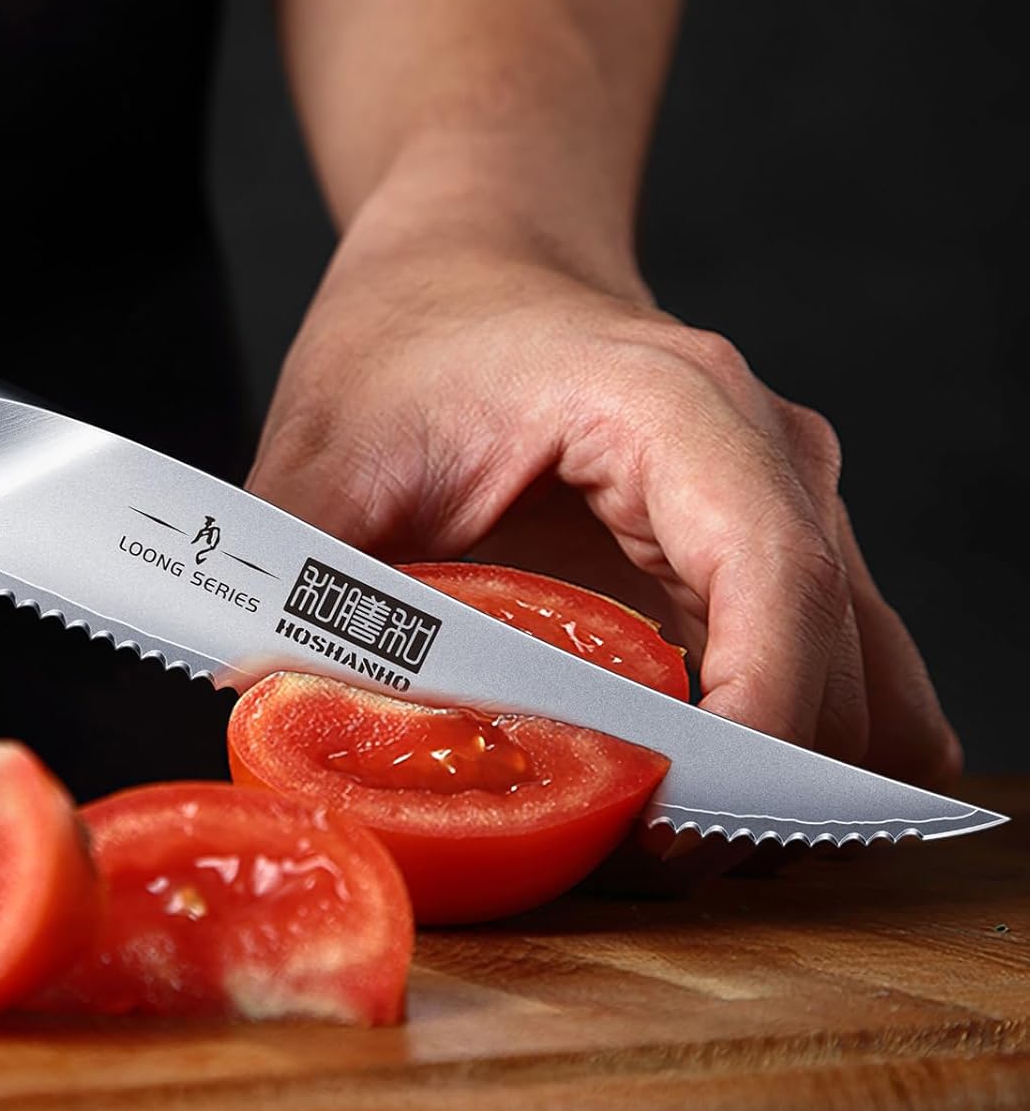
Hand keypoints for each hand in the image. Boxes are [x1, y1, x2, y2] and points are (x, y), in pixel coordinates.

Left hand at [248, 187, 961, 788]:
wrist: (477, 251)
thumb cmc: (415, 322)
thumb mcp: (332, 443)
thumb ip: (296, 571)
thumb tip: (253, 705)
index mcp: (674, 407)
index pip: (774, 585)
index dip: (750, 728)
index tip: (670, 831)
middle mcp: (766, 453)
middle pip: (836, 658)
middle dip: (755, 785)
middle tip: (632, 859)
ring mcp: (784, 501)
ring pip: (856, 680)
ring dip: (772, 779)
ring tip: (651, 833)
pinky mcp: (761, 549)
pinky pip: (825, 668)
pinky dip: (781, 746)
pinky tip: (690, 785)